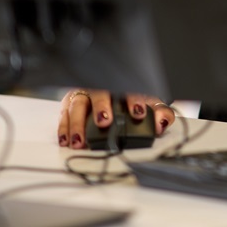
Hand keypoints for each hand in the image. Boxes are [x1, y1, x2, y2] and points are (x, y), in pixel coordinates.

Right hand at [57, 90, 175, 148]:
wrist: (118, 95)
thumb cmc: (132, 101)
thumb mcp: (148, 104)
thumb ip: (159, 113)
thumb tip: (162, 122)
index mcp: (122, 86)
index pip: (128, 89)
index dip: (133, 100)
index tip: (138, 112)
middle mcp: (101, 89)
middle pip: (98, 94)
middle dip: (101, 107)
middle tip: (105, 122)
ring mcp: (84, 96)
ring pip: (77, 106)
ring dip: (77, 124)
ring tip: (81, 140)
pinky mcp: (70, 105)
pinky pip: (64, 115)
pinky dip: (63, 128)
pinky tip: (66, 140)